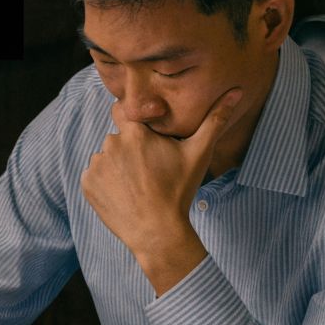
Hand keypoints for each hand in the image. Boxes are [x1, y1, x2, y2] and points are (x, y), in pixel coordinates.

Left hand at [80, 88, 241, 292]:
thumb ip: (215, 119)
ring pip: (106, 157)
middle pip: (118, 137)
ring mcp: (97, 165)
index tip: (144, 134)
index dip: (133, 120)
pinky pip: (95, 175)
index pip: (123, 109)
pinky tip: (124, 194)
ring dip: (117, 166)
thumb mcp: (199, 154)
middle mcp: (111, 144)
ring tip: (137, 185)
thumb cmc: (179, 191)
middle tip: (148, 170)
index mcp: (135, 132)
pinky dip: (105, 183)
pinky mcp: (87, 184)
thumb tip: (237, 91)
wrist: (157, 233)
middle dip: (130, 149)